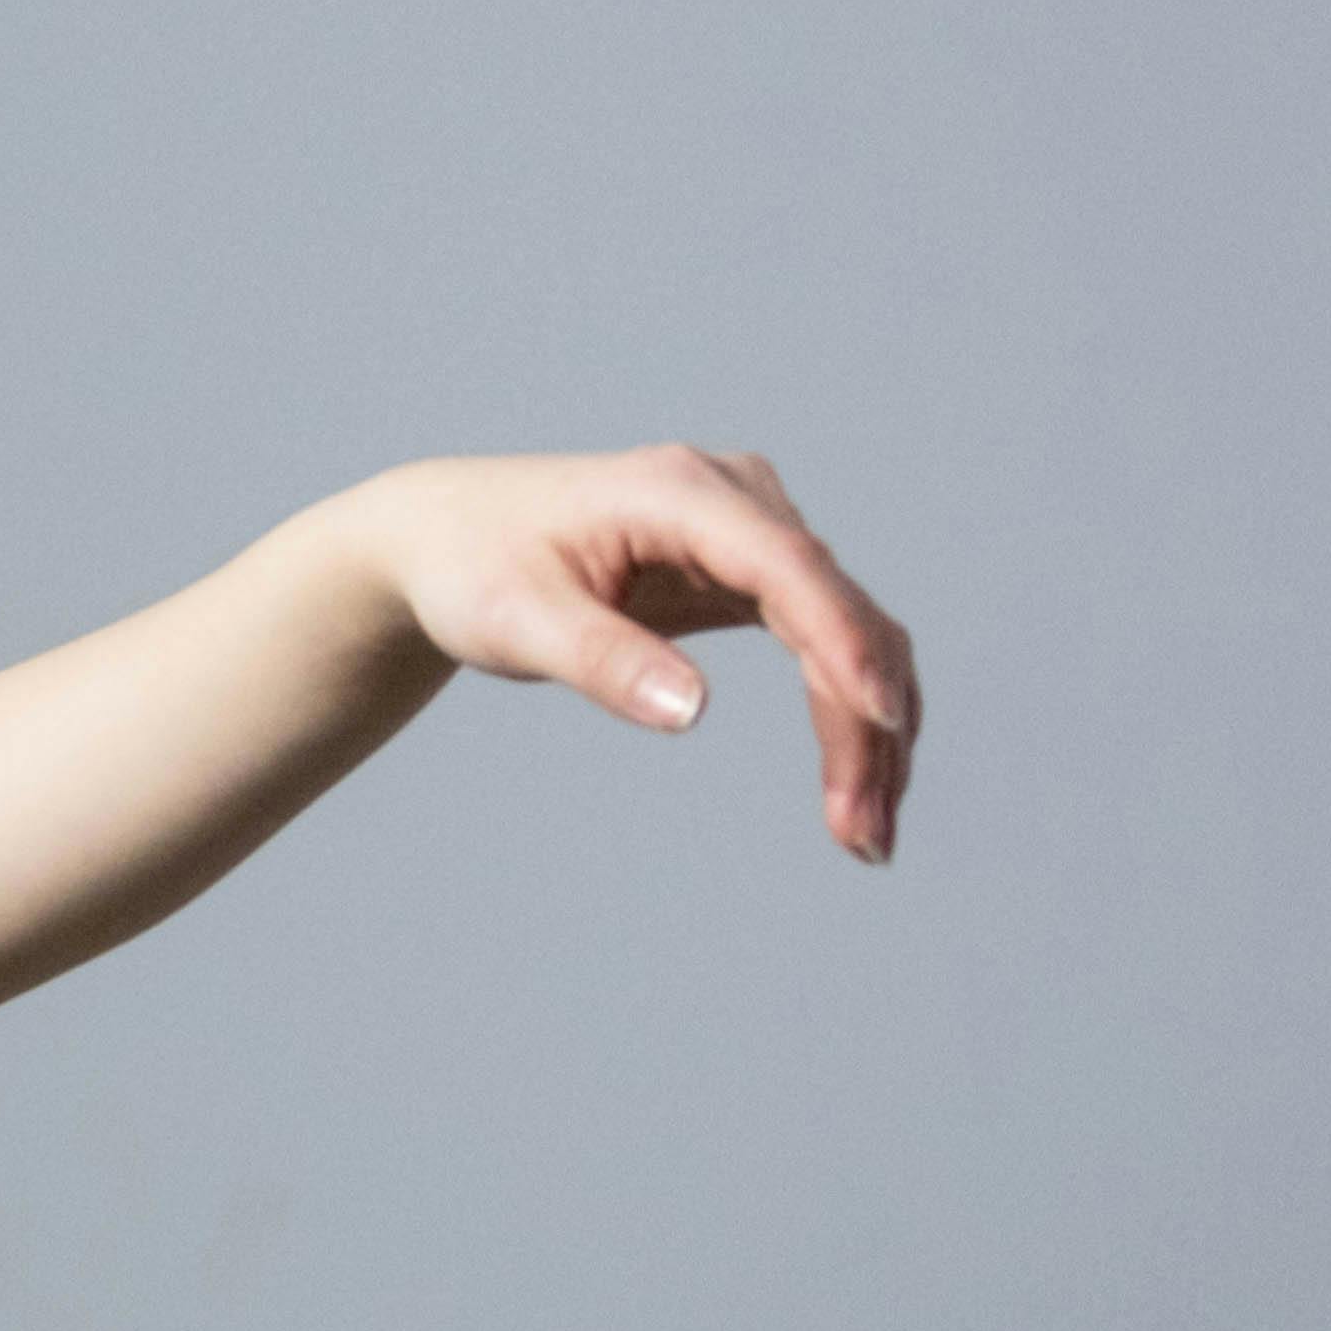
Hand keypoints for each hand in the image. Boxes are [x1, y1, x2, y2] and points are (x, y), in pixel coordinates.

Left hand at [347, 446, 923, 862]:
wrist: (448, 539)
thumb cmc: (472, 568)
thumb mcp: (515, 620)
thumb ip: (601, 659)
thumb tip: (693, 710)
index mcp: (678, 492)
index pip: (788, 566)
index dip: (843, 641)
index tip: (882, 719)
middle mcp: (735, 500)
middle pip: (837, 612)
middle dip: (865, 724)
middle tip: (862, 836)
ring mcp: (752, 534)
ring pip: (849, 633)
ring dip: (871, 733)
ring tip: (866, 838)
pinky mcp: (751, 574)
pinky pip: (826, 643)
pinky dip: (846, 713)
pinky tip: (856, 785)